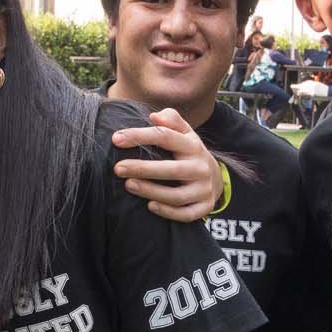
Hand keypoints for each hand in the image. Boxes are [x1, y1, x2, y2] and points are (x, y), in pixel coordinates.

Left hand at [112, 108, 219, 222]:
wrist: (215, 176)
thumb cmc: (189, 152)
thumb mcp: (185, 132)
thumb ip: (171, 120)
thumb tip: (154, 116)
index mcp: (193, 146)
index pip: (166, 137)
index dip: (140, 136)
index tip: (116, 139)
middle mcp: (200, 168)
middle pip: (172, 170)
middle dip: (143, 169)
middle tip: (118, 168)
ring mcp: (204, 189)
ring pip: (177, 195)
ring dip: (151, 191)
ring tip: (129, 185)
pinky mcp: (205, 206)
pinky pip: (186, 214)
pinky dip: (168, 212)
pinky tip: (150, 206)